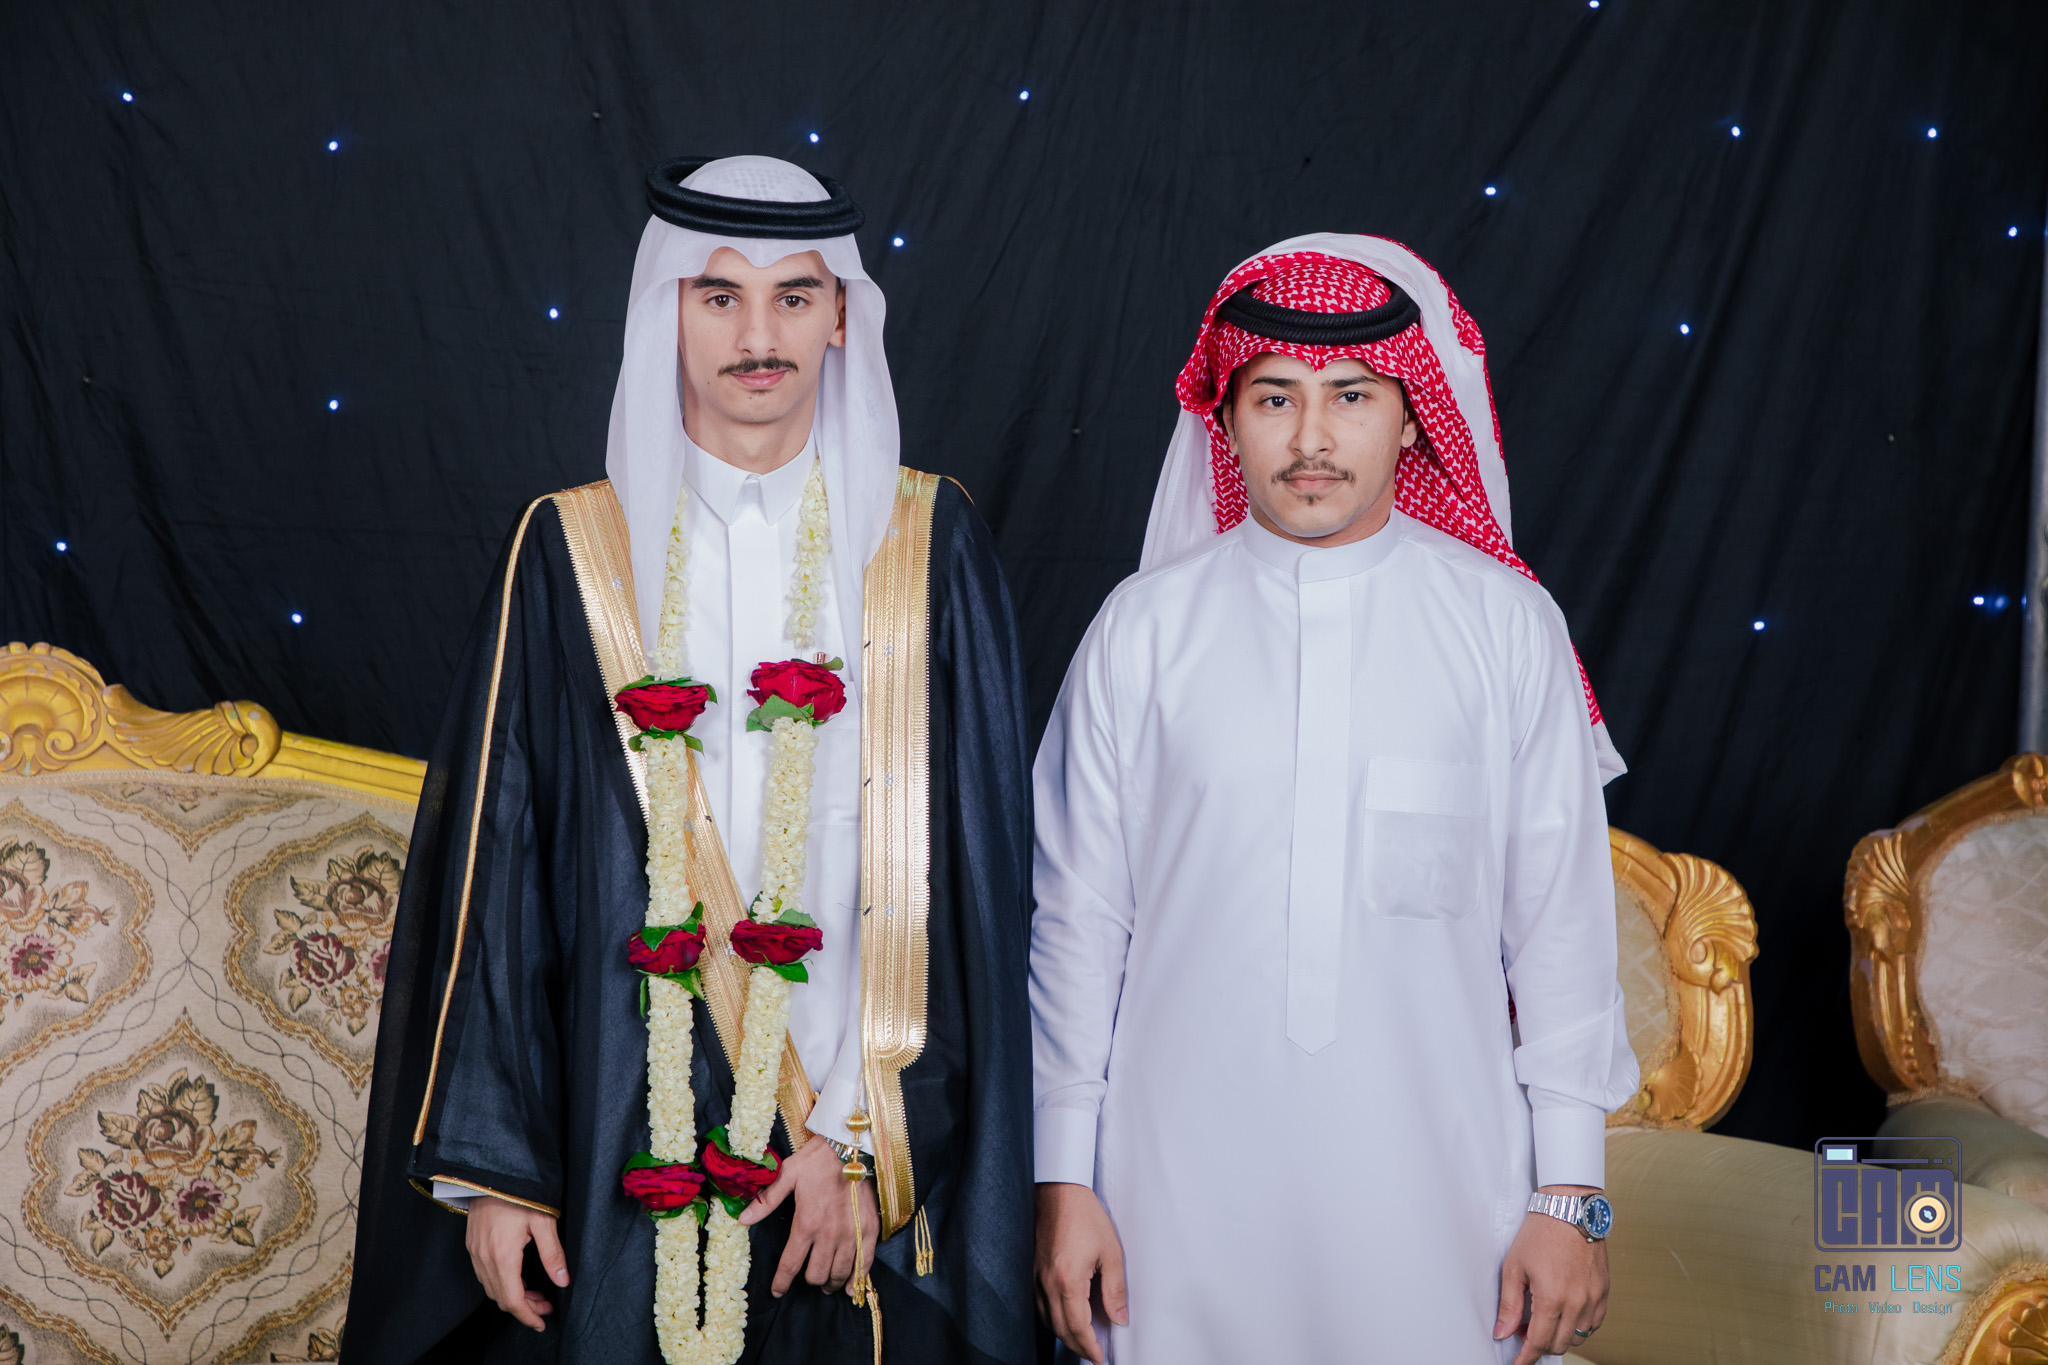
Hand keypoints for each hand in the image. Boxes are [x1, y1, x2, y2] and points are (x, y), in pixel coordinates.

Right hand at [465, 1196, 569, 1331]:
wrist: (491, 1172)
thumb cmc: (519, 1193)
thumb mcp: (543, 1220)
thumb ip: (552, 1253)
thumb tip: (563, 1280)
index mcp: (502, 1256)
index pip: (513, 1300)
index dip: (527, 1316)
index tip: (540, 1323)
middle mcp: (484, 1259)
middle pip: (501, 1298)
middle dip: (524, 1308)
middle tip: (545, 1306)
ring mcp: (475, 1252)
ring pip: (492, 1288)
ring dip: (513, 1296)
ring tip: (536, 1293)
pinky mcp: (473, 1245)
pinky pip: (485, 1275)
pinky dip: (501, 1283)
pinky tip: (518, 1277)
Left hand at [738, 1135, 878, 1296]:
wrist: (851, 1146)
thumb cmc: (817, 1160)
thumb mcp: (787, 1175)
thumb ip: (766, 1201)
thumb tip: (742, 1219)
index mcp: (806, 1223)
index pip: (790, 1264)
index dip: (781, 1282)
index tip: (777, 1291)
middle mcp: (828, 1234)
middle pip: (816, 1274)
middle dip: (809, 1280)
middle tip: (808, 1277)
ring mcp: (851, 1234)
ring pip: (839, 1273)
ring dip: (830, 1282)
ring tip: (826, 1282)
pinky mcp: (869, 1229)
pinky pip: (864, 1263)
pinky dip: (857, 1279)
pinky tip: (851, 1286)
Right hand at [1034, 1182, 1126, 1364]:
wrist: (1058, 1190)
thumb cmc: (1084, 1215)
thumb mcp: (1111, 1252)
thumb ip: (1115, 1289)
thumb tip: (1119, 1317)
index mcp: (1068, 1281)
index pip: (1078, 1327)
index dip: (1090, 1347)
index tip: (1100, 1357)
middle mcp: (1047, 1283)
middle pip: (1060, 1328)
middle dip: (1077, 1346)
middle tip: (1093, 1354)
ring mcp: (1036, 1276)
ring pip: (1046, 1319)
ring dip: (1063, 1334)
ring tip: (1081, 1340)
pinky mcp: (1032, 1269)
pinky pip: (1039, 1303)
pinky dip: (1051, 1317)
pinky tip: (1063, 1316)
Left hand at [1494, 1185, 1607, 1363]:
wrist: (1570, 1209)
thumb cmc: (1541, 1233)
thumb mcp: (1514, 1266)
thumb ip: (1510, 1304)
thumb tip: (1502, 1331)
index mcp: (1552, 1297)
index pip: (1539, 1342)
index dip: (1526, 1357)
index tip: (1518, 1364)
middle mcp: (1577, 1302)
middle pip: (1559, 1344)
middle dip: (1539, 1344)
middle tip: (1524, 1329)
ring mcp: (1594, 1298)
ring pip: (1577, 1336)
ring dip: (1559, 1335)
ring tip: (1543, 1317)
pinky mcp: (1604, 1292)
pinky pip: (1594, 1323)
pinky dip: (1578, 1325)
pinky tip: (1564, 1312)